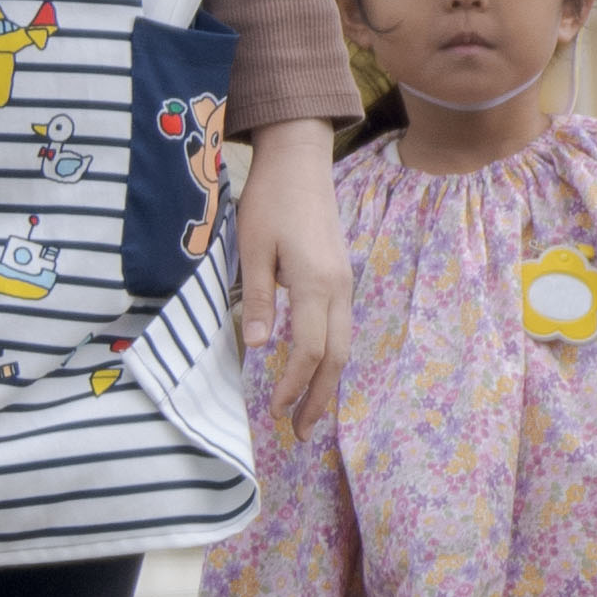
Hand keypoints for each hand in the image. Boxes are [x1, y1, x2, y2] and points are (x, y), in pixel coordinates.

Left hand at [232, 119, 349, 435]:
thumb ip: (258, 299)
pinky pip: (341, 329)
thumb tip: (258, 347)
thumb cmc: (271, 201)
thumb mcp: (253, 248)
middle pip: (336, 357)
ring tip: (312, 414)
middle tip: (303, 434)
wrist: (300, 161)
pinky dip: (331, 359)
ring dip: (328, 383)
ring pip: (343, 345)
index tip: (274, 411)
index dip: (293, 385)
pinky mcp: (340, 278)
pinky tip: (317, 373)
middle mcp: (337, 289)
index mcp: (315, 283)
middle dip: (320, 399)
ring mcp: (344, 284)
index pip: (310, 350)